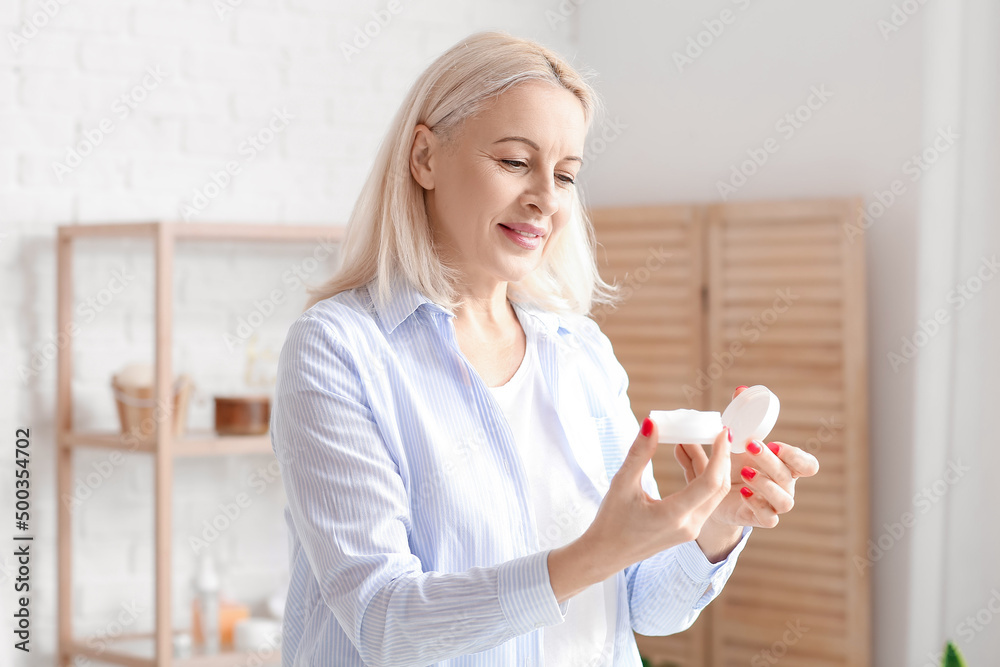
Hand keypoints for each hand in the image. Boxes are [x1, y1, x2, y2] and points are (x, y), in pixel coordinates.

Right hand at [584, 417, 731, 571]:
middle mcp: (689, 525)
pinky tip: (684, 458)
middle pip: (719, 487)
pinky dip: (699, 477)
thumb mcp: (622, 483)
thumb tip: (651, 424)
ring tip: (690, 440)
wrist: (606, 554)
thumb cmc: (610, 520)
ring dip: (708, 466)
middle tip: (712, 431)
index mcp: (674, 515)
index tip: (723, 432)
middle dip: (719, 457)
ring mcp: (691, 530)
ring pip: (713, 494)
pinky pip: (703, 500)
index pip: (710, 482)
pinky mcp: (688, 529)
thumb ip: (639, 453)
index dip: (720, 455)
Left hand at [673, 386, 819, 528]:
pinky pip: (770, 518)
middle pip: (791, 476)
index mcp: (781, 466)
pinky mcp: (761, 519)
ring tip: (744, 473)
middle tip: (750, 446)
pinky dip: (758, 505)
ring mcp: (774, 505)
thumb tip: (715, 411)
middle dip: (771, 460)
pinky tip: (742, 493)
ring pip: (786, 500)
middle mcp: (783, 487)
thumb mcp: (722, 449)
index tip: (774, 443)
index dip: (796, 455)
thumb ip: (715, 435)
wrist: (713, 501)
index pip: (807, 464)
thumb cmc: (726, 469)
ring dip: (766, 484)